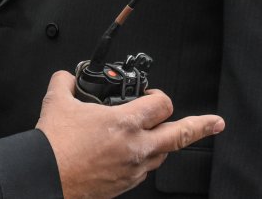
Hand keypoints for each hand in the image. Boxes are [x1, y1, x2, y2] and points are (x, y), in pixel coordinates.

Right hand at [36, 72, 223, 198]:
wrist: (45, 176)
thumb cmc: (53, 145)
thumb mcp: (56, 102)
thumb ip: (65, 82)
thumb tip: (66, 77)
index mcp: (125, 123)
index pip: (162, 104)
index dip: (160, 96)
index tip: (154, 96)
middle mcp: (136, 147)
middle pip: (181, 134)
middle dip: (202, 126)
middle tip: (216, 123)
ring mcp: (133, 168)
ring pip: (163, 154)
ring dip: (165, 142)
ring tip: (167, 136)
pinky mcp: (125, 184)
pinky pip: (145, 171)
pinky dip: (144, 160)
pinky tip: (134, 155)